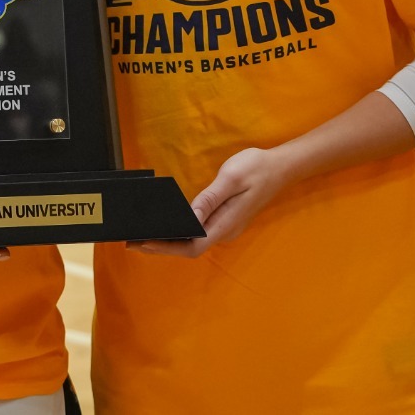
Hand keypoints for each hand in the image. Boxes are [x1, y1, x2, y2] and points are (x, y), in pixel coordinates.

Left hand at [130, 146, 296, 257]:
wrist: (281, 167)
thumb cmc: (256, 168)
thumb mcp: (231, 178)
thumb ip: (210, 199)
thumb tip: (190, 218)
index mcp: (226, 224)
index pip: (193, 247)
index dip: (167, 248)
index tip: (145, 242)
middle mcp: (226, 231)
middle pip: (191, 248)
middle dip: (162, 247)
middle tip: (134, 242)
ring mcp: (227, 227)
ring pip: (195, 242)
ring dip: (170, 242)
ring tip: (144, 237)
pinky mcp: (227, 220)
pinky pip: (200, 233)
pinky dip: (181, 233)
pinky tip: (169, 227)